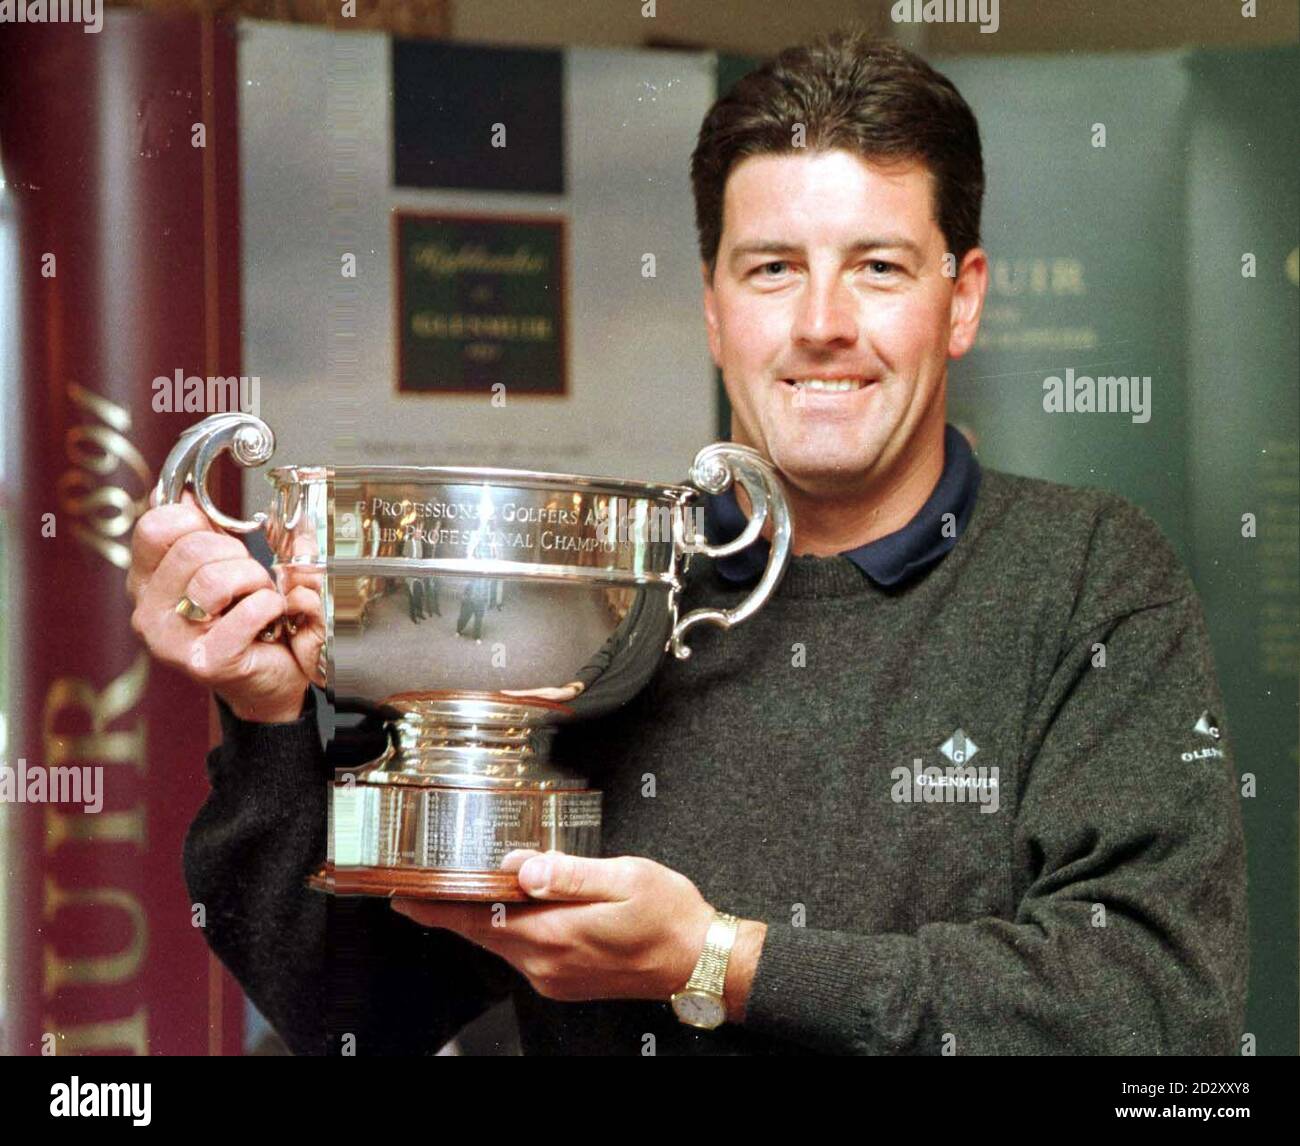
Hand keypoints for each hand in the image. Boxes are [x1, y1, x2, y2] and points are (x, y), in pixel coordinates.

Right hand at [126, 490, 323, 722]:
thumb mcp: (219, 568)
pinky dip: (271, 606)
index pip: (156, 526)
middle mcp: (148, 613)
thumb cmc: (244, 621)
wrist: (266, 681)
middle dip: (236, 555)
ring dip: (254, 580)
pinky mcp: (207, 663)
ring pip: (217, 579)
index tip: (220, 538)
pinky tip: (270, 617)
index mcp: (144, 583)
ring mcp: (172, 642)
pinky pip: (249, 611)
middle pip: (193, 549)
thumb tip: (184, 495)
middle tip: (249, 578)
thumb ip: (201, 533)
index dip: (197, 521)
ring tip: (259, 596)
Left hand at [392, 852, 727, 1006]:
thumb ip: (567, 873)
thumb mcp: (622, 878)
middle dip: (449, 908)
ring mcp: (554, 975)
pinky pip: (522, 950)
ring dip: (479, 916)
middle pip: (482, 932)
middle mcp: (547, 963)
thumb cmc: (668, 915)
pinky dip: (506, 927)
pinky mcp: (565, 979)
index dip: (437, 908)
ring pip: (501, 941)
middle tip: (419, 885)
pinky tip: (509, 906)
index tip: (403, 896)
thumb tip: (522, 865)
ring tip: (460, 887)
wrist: (698, 959)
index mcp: (555, 935)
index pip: (479, 920)